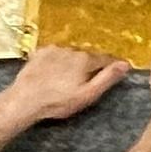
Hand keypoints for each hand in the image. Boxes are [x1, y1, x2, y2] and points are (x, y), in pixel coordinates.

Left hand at [0, 45, 136, 122]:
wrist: (25, 100)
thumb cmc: (59, 101)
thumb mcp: (88, 94)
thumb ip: (107, 78)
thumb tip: (125, 64)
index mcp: (85, 59)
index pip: (105, 59)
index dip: (112, 65)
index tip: (117, 69)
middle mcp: (72, 49)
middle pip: (87, 56)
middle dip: (90, 65)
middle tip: (86, 80)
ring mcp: (54, 49)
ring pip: (71, 54)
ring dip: (73, 63)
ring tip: (67, 79)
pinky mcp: (40, 52)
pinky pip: (55, 54)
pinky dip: (57, 61)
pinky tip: (53, 73)